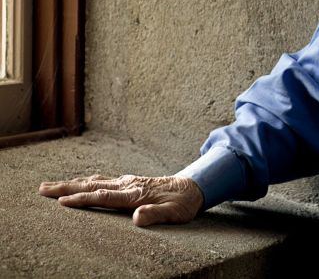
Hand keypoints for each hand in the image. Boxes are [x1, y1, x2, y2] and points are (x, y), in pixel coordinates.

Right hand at [39, 174, 204, 226]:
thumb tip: (138, 219)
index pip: (104, 197)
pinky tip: (80, 182)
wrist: (194, 188)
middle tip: (42, 188)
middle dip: (67, 187)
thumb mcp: (174, 214)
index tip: (62, 202)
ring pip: (95, 181)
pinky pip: (103, 181)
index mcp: (135, 194)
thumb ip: (156, 215)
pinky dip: (87, 181)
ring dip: (72, 183)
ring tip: (51, 185)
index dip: (83, 199)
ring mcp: (128, 182)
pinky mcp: (130, 182)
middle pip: (92, 185)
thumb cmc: (183, 204)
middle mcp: (129, 185)